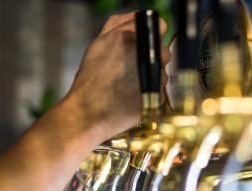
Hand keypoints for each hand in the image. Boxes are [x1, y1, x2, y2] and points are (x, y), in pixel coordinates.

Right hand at [55, 13, 169, 144]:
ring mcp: (153, 74)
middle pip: (163, 51)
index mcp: (130, 36)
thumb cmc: (91, 79)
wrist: (88, 112)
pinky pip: (160, 91)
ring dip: (152, 78)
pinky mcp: (157, 95)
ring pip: (162, 72)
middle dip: (154, 59)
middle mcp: (144, 53)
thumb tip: (138, 17)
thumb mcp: (99, 43)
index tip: (150, 44)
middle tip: (135, 70)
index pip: (160, 26)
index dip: (156, 35)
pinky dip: (150, 94)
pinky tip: (133, 97)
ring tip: (130, 87)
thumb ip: (119, 25)